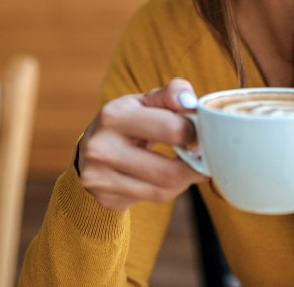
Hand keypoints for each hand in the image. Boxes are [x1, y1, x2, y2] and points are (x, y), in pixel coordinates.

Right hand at [77, 78, 208, 210]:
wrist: (90, 150)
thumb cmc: (126, 121)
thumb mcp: (144, 101)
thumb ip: (171, 94)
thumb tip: (190, 102)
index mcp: (114, 116)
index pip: (171, 129)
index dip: (194, 132)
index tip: (199, 133)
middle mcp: (101, 149)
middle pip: (169, 171)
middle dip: (194, 166)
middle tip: (203, 158)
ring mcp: (100, 178)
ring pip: (163, 190)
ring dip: (184, 180)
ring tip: (189, 167)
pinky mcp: (106, 199)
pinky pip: (152, 199)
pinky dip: (168, 190)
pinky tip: (165, 177)